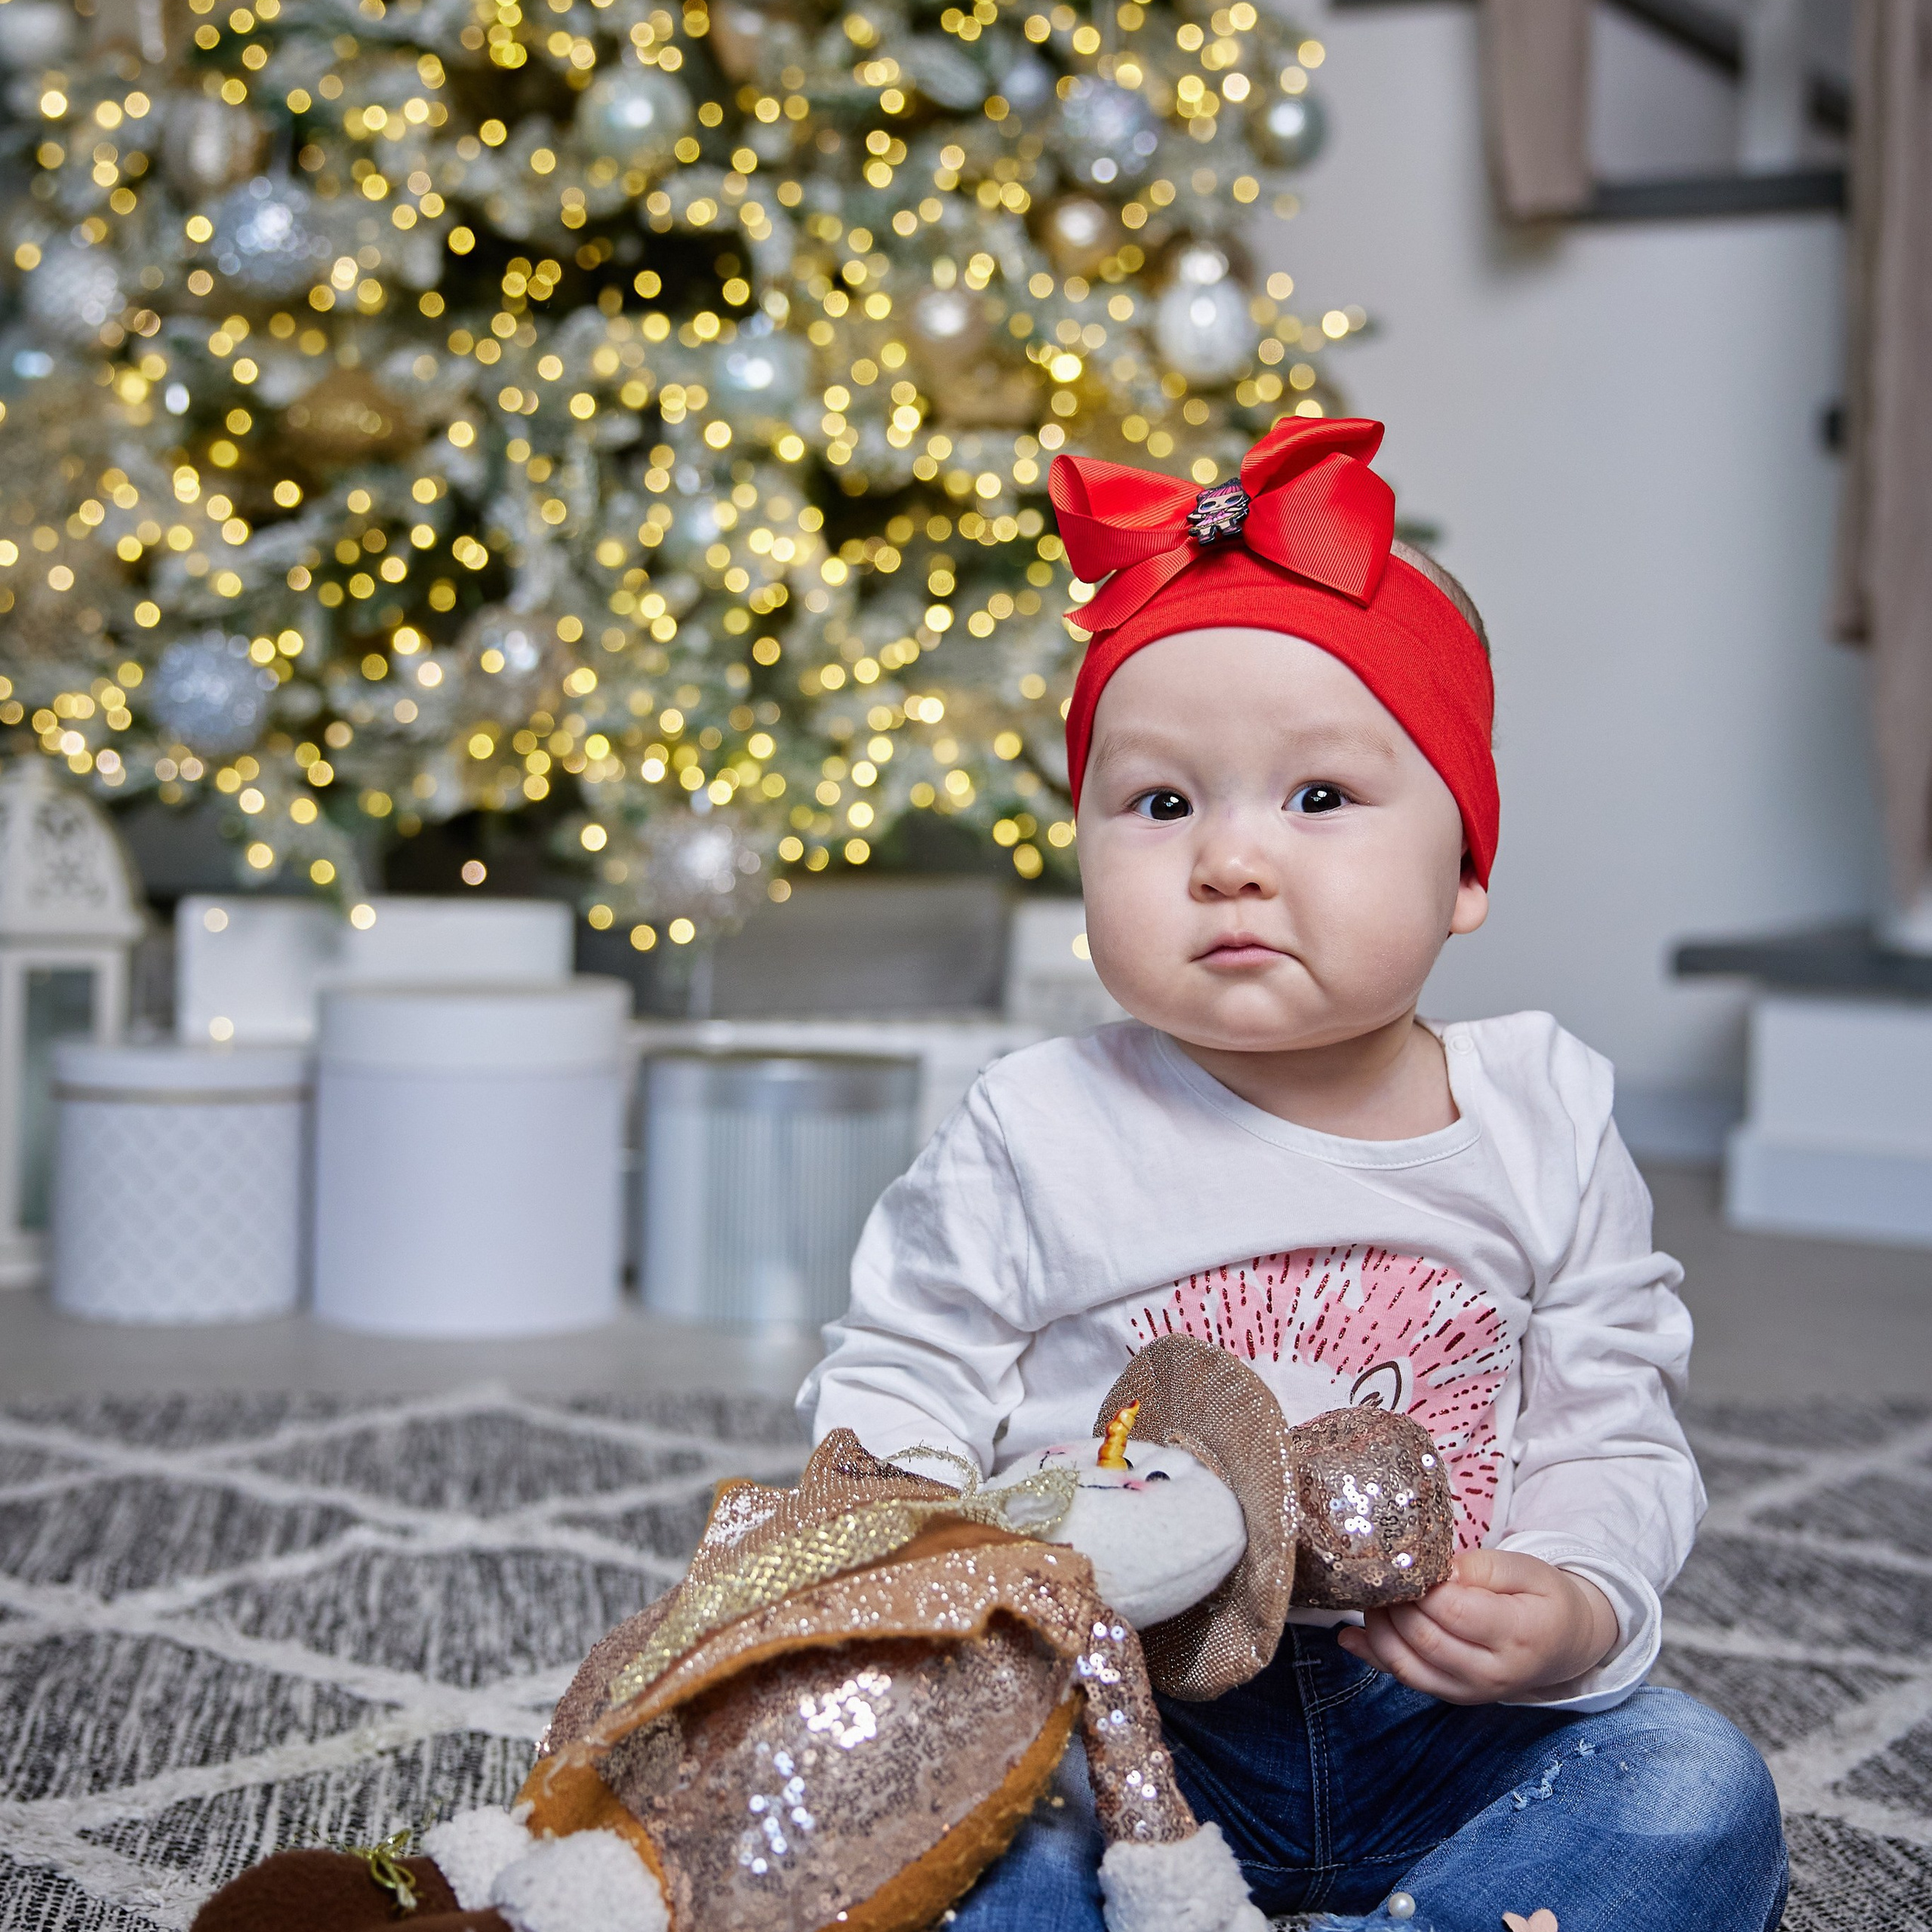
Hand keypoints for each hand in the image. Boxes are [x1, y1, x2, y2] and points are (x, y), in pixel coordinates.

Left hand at [1334, 1549, 1618, 1703]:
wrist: (1565, 1644)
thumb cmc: (1545, 1599)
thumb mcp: (1528, 1569)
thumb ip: (1483, 1567)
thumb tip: (1437, 1569)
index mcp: (1518, 1635)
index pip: (1453, 1611)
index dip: (1422, 1585)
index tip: (1404, 1559)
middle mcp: (1493, 1673)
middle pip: (1425, 1638)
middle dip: (1394, 1603)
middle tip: (1377, 1572)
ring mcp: (1471, 1691)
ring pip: (1408, 1665)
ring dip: (1378, 1628)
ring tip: (1368, 1594)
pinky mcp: (1452, 1695)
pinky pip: (1406, 1679)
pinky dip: (1373, 1657)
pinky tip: (1348, 1636)